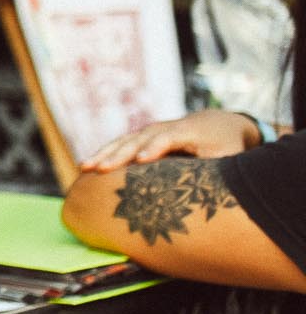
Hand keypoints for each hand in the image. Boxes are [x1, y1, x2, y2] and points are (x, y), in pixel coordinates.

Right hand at [81, 110, 259, 171]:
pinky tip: (89, 166)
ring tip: (85, 167)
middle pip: (137, 139)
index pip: (166, 138)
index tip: (141, 161)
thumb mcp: (228, 157)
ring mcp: (150, 131)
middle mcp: (163, 128)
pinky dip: (105, 154)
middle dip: (118, 154)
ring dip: (103, 154)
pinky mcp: (143, 137)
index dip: (153, 148)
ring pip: (123, 141)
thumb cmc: (226, 145)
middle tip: (100, 168)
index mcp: (186, 131)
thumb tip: (207, 191)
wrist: (220, 123)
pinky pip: (121, 145)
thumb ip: (214, 169)